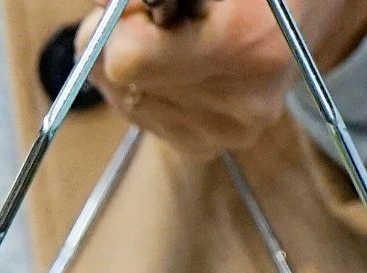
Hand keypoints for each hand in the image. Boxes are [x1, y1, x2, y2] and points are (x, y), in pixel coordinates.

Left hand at [75, 0, 366, 155]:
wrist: (290, 24)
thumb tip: (95, 15)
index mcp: (244, 40)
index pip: (127, 60)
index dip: (116, 29)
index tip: (134, 9)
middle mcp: (242, 98)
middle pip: (119, 83)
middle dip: (119, 48)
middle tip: (154, 24)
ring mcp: (226, 130)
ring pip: (125, 102)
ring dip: (131, 71)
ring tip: (174, 46)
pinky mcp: (209, 146)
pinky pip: (142, 119)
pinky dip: (144, 91)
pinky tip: (176, 71)